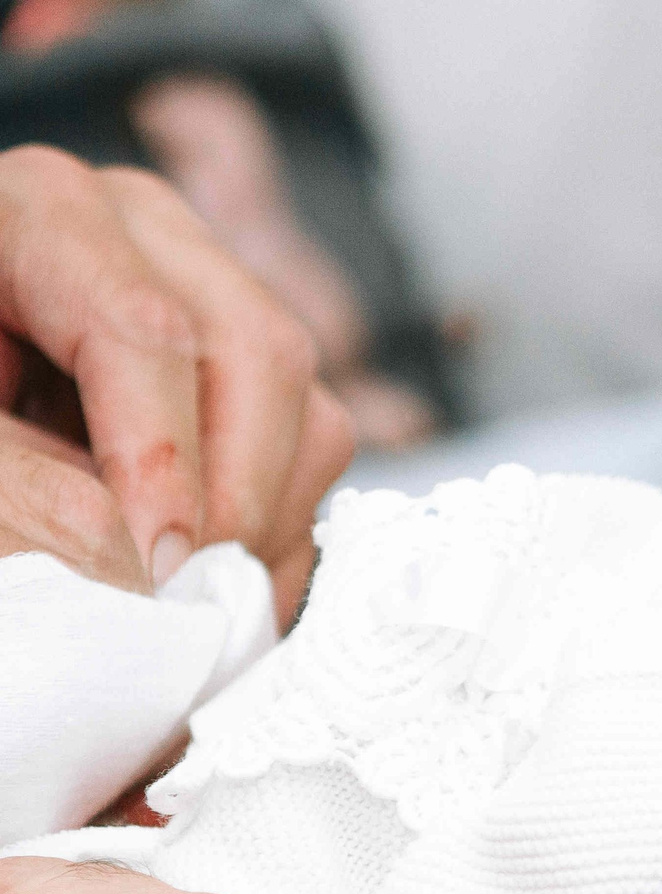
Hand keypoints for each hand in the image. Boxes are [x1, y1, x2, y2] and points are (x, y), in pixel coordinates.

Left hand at [0, 148, 354, 623]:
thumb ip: (27, 492)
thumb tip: (149, 562)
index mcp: (43, 214)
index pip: (146, 328)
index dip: (161, 458)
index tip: (159, 566)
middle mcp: (147, 238)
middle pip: (261, 357)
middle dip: (236, 495)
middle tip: (182, 590)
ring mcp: (212, 299)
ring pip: (308, 413)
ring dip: (263, 523)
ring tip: (181, 590)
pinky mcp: (245, 370)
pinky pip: (311, 455)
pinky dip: (273, 535)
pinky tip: (206, 578)